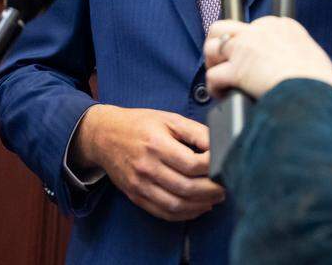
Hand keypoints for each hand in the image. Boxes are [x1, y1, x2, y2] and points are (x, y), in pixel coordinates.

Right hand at [73, 106, 223, 220]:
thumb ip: (196, 131)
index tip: (225, 163)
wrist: (104, 136)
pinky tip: (199, 206)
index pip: (192, 164)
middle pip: (187, 188)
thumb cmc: (140, 124)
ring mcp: (140, 185)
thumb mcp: (169, 119)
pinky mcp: (136, 196)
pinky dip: (185, 214)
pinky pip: (163, 213)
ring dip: (202, 205)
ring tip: (216, 197)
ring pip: (176, 205)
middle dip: (213, 190)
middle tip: (227, 184)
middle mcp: (147, 167)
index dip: (214, 167)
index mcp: (157, 144)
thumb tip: (221, 144)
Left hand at [204, 17, 331, 98]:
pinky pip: (213, 75)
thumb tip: (297, 68)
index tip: (249, 57)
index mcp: (283, 26)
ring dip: (212, 63)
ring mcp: (245, 48)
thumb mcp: (314, 57)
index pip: (254, 26)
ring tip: (219, 78)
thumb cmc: (321, 83)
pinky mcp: (236, 69)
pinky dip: (214, 87)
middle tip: (224, 62)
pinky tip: (222, 95)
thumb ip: (299, 56)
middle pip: (225, 27)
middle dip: (220, 44)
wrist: (314, 94)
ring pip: (212, 47)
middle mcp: (260, 31)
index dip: (247, 43)